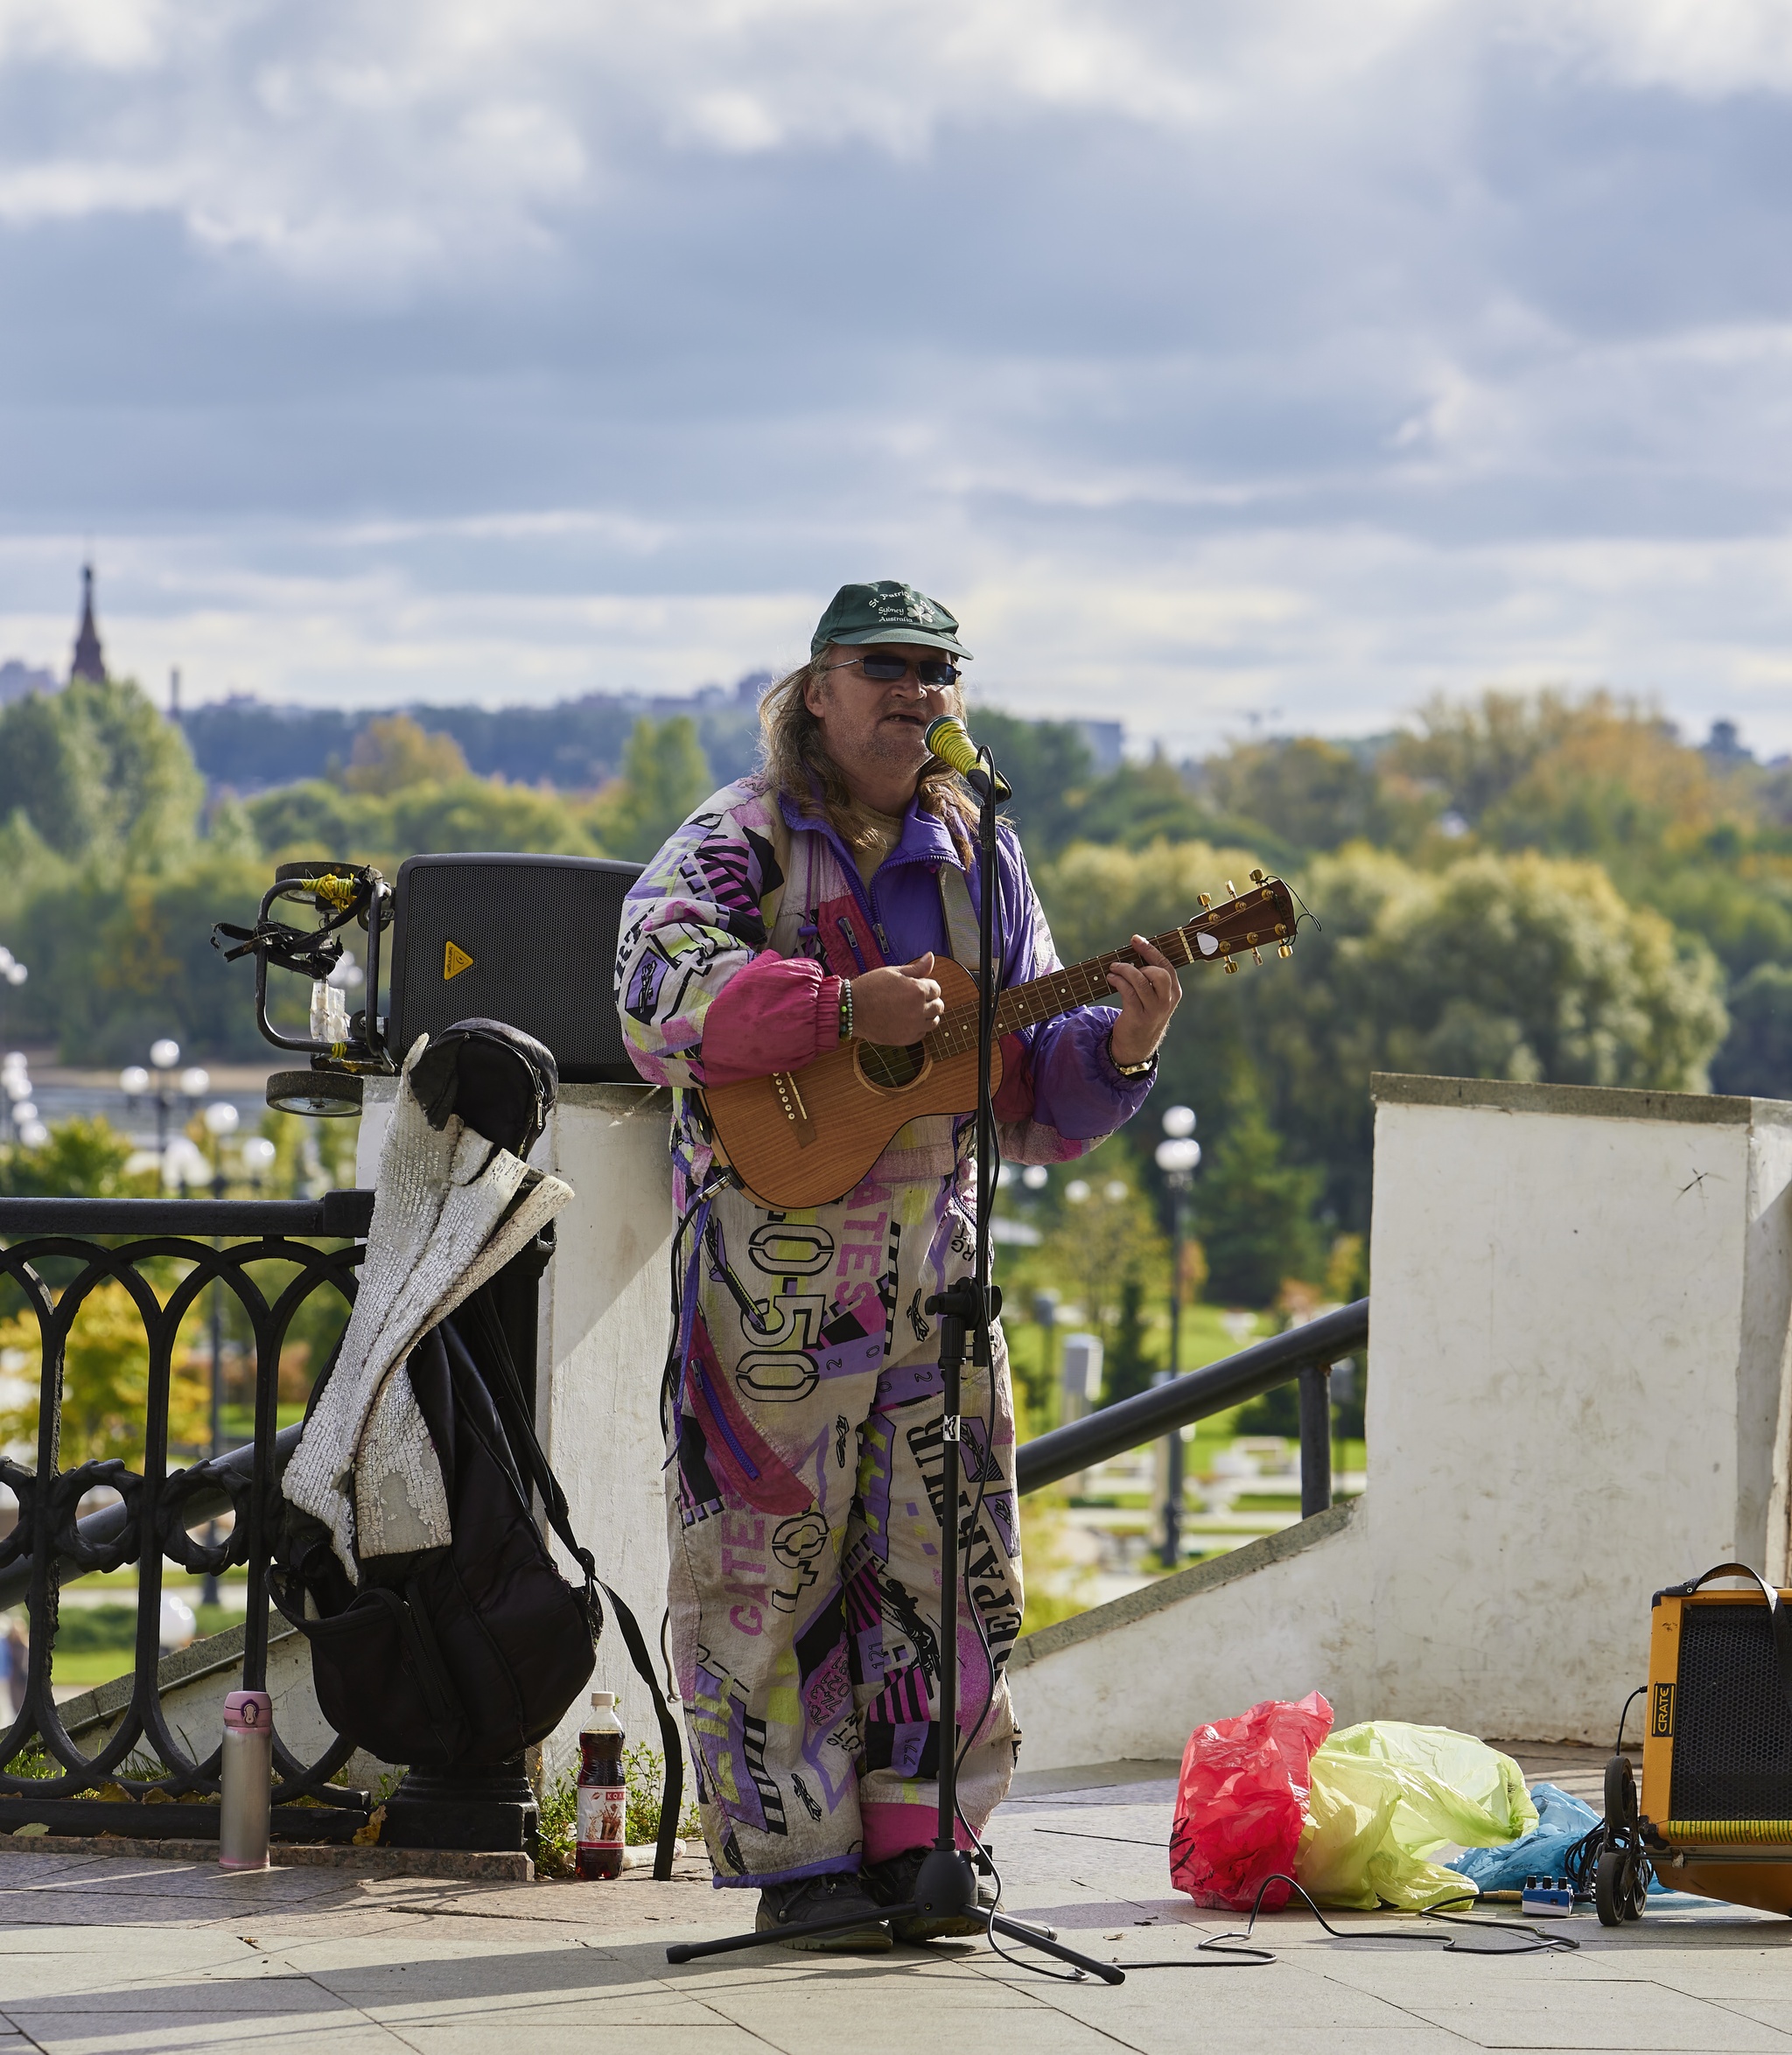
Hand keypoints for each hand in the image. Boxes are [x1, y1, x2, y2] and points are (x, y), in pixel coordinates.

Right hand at [851, 954, 944, 1044]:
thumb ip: (916, 968)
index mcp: (917, 990)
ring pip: (934, 1021)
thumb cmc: (870, 988)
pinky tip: (906, 1020)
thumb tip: (930, 957)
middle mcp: (919, 1009)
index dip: (927, 986)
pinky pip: (922, 1033)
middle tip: (915, 998)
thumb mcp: (893, 972)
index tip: (916, 987)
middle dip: (930, 1000)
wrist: (852, 1010)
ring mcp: (913, 1026)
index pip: (936, 989)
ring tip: (912, 1010)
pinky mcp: (907, 1039)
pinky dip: (918, 1027)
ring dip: (927, 1015)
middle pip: (938, 1006)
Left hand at [1108, 934, 1180, 1066]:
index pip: (1166, 966)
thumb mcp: (1155, 997)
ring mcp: (1153, 1010)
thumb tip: (1134, 952)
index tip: (1135, 939)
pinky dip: (1118, 981)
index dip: (1150, 950)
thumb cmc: (1145, 1013)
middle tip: (1123, 964)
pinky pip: (1128, 992)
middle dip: (1139, 964)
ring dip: (1124, 971)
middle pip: (1158, 974)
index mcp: (1174, 992)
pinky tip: (1111, 979)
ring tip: (1113, 969)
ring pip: (1140, 981)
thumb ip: (1151, 978)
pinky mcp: (1138, 1017)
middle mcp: (1167, 1001)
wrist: (1138, 1044)